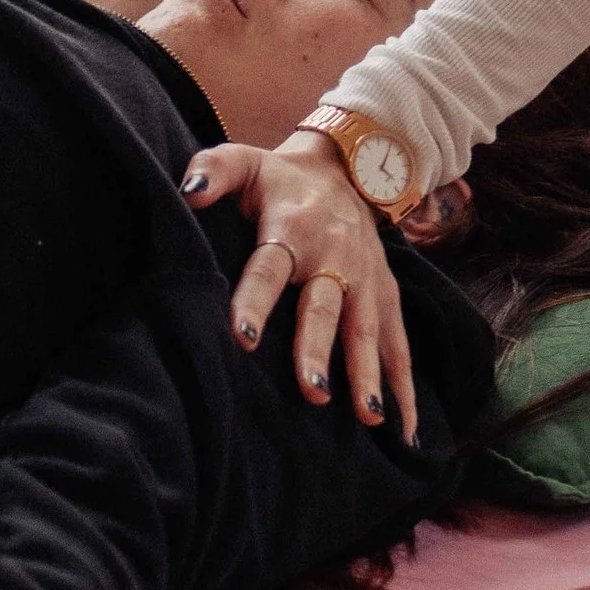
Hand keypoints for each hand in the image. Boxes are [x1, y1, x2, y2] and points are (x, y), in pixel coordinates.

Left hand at [184, 136, 418, 438]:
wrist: (350, 166)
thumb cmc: (280, 178)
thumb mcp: (244, 161)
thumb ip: (211, 171)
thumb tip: (186, 193)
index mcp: (292, 227)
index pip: (269, 266)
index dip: (255, 300)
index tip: (242, 338)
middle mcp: (333, 255)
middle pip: (324, 307)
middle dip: (317, 350)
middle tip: (312, 394)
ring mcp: (365, 277)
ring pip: (366, 328)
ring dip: (367, 373)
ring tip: (366, 418)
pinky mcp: (385, 293)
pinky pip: (398, 342)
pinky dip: (403, 385)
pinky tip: (403, 427)